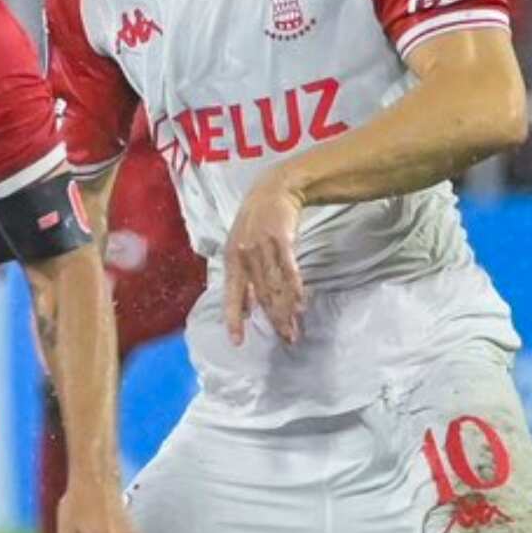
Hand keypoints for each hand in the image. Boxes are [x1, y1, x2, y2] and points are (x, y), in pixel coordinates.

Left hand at [223, 169, 306, 344]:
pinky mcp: (281, 239)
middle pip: (259, 294)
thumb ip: (242, 280)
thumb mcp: (240, 250)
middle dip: (272, 319)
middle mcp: (244, 255)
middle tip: (286, 339)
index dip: (233, 318)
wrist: (273, 190)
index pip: (231, 294)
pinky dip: (295, 288)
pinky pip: (289, 269)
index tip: (236, 342)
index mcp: (231, 259)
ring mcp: (262, 246)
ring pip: (274, 286)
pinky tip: (300, 304)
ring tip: (293, 329)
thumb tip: (246, 311)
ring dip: (285, 310)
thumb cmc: (255, 225)